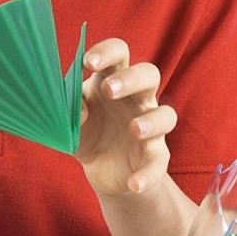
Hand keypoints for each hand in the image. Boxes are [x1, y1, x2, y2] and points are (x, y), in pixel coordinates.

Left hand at [75, 39, 176, 200]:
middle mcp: (137, 98)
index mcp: (112, 79)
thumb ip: (70, 107)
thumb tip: (80, 110)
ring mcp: (150, 126)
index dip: (107, 52)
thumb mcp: (71, 117)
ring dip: (151, 121)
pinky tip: (134, 183)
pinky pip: (159, 162)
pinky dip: (148, 174)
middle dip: (130, 79)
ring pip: (166, 115)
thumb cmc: (87, 129)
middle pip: (149, 74)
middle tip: (109, 90)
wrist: (101, 169)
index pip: (118, 53)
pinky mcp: (155, 156)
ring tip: (133, 129)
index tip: (88, 62)